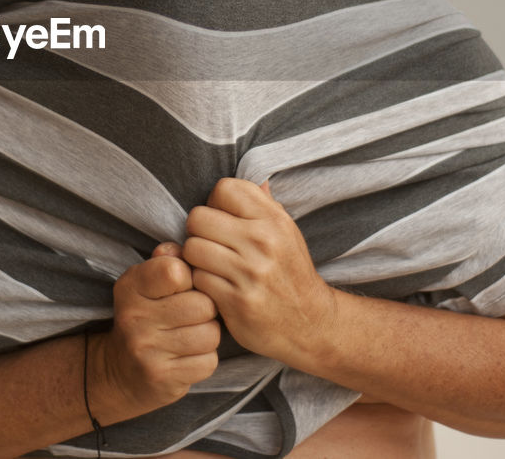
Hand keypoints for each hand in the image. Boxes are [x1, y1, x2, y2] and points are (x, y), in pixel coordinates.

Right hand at [94, 242, 220, 414]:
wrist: (120, 372)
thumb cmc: (145, 317)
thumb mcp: (146, 283)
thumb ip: (167, 261)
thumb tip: (183, 248)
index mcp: (130, 286)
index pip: (177, 271)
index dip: (191, 278)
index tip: (183, 287)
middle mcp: (134, 317)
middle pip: (202, 305)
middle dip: (206, 310)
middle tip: (192, 315)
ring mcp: (146, 350)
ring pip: (210, 334)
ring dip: (208, 335)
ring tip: (191, 334)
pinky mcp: (162, 378)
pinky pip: (208, 362)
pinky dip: (204, 360)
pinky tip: (188, 356)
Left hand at [184, 178, 337, 362]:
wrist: (311, 324)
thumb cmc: (291, 274)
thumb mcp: (287, 233)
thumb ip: (266, 206)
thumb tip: (258, 180)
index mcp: (274, 220)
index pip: (223, 189)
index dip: (215, 204)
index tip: (222, 221)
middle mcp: (263, 242)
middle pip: (198, 217)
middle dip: (198, 231)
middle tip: (210, 245)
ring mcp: (250, 272)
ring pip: (193, 248)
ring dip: (196, 259)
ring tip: (211, 266)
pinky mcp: (237, 301)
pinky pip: (197, 279)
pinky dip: (200, 283)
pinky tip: (215, 287)